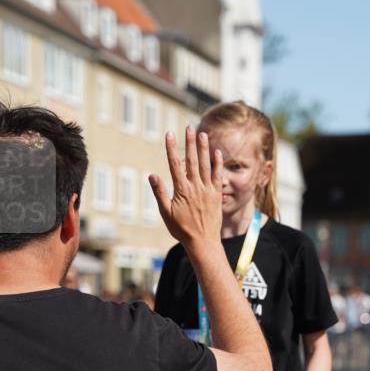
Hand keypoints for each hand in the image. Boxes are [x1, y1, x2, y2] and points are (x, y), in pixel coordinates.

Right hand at [148, 128, 222, 247]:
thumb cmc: (182, 230)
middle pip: (191, 160)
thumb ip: (159, 193)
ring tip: (202, 134)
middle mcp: (195, 187)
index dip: (171, 148)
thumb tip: (152, 176)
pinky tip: (217, 152)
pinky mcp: (216, 195)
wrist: (203, 242)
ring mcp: (207, 190)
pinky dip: (217, 163)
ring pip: (205, 165)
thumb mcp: (166, 213)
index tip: (169, 134)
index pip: (174, 164)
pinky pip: (217, 176)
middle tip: (188, 128)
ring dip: (203, 148)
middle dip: (189, 143)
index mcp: (181, 190)